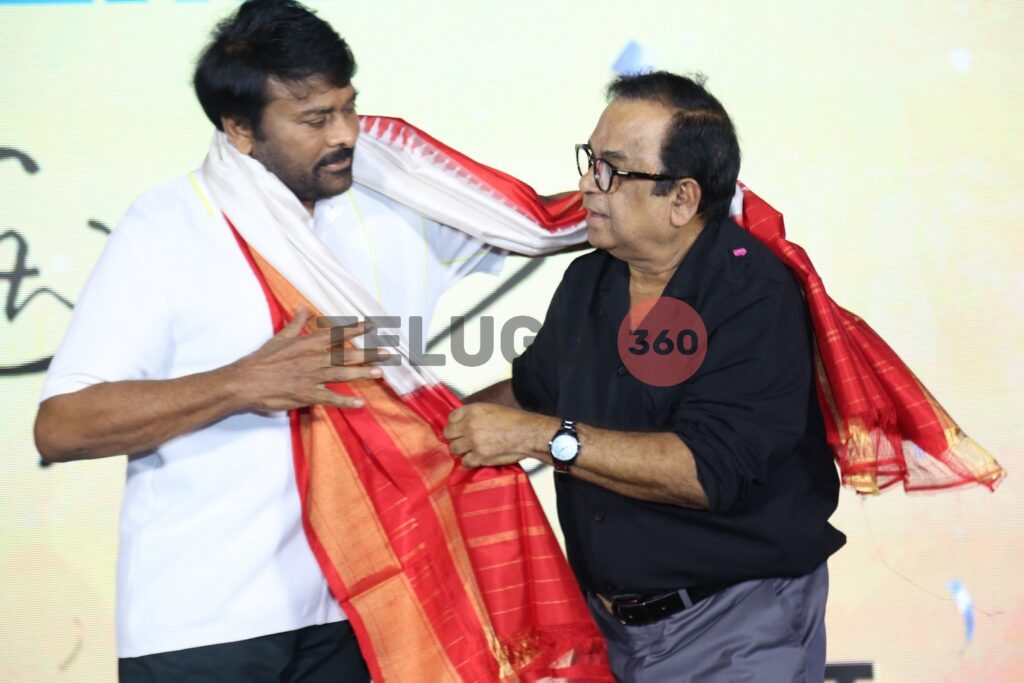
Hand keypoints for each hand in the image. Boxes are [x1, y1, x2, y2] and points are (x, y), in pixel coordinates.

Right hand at [227, 307, 388, 410]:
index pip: (336, 334)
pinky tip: (359, 403)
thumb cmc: (261, 360)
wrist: (245, 382)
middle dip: (368, 353)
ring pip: (342, 374)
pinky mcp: (306, 394)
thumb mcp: (280, 338)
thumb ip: (295, 324)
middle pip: (346, 355)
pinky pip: (330, 398)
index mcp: (307, 344)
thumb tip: (302, 307)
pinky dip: (345, 401)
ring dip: (362, 373)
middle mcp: (313, 359)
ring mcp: (311, 377)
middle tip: (387, 352)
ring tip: (379, 372)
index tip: (373, 325)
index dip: (356, 329)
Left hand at [443, 403, 551, 467]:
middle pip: (448, 434)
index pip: (451, 417)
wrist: (528, 434)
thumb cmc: (514, 420)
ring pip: (454, 449)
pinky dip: (469, 462)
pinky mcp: (480, 456)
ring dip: (461, 450)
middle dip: (454, 438)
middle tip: (462, 441)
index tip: (458, 429)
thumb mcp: (492, 409)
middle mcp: (470, 425)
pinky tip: (475, 459)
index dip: (454, 424)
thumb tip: (464, 422)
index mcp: (473, 410)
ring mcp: (473, 442)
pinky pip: (465, 462)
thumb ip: (475, 414)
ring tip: (469, 450)